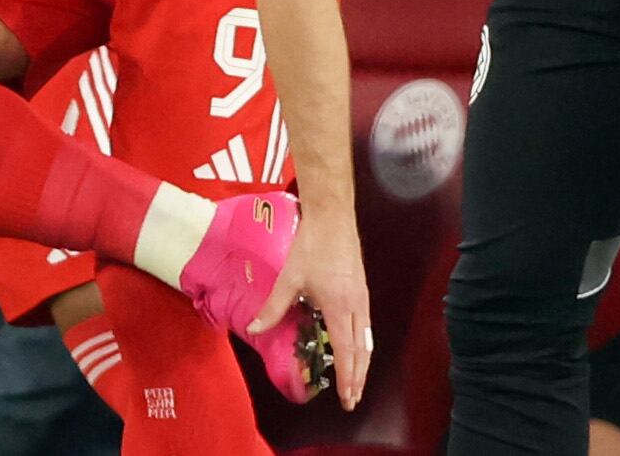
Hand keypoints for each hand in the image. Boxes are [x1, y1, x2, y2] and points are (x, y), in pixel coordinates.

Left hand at [251, 203, 371, 410]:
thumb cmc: (311, 246)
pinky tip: (357, 351)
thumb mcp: (289, 278)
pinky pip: (366, 328)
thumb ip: (273, 307)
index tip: (346, 397)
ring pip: (366, 341)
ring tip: (356, 383)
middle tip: (351, 400)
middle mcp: (356, 308)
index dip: (346, 377)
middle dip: (357, 378)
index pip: (345, 351)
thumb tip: (253, 329)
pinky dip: (363, 346)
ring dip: (362, 365)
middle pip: (360, 352)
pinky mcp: (362, 292)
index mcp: (339, 307)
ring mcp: (362, 300)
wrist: (333, 219)